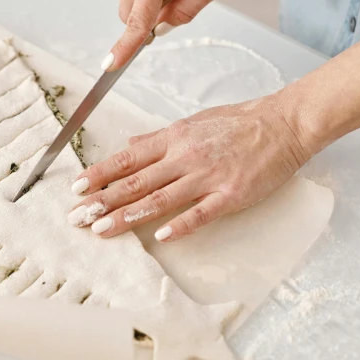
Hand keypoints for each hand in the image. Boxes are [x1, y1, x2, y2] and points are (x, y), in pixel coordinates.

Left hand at [68, 94, 312, 241]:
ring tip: (102, 230)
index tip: (76, 188)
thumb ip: (159, 137)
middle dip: (102, 201)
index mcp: (174, 139)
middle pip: (136, 182)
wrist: (282, 123)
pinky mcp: (231, 194)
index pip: (127, 159)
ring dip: (127, 216)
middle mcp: (184, 157)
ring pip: (160, 198)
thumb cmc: (238, 122)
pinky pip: (201, 212)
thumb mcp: (193, 121)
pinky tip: (161, 237)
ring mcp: (207, 176)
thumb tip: (130, 143)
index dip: (99, 174)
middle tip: (77, 217)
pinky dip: (181, 224)